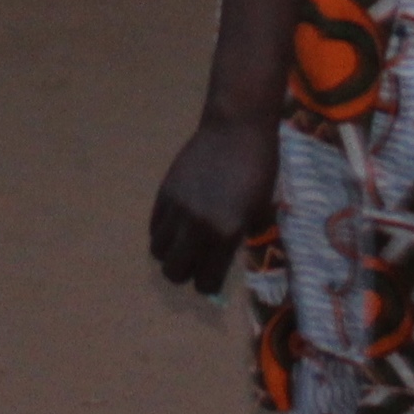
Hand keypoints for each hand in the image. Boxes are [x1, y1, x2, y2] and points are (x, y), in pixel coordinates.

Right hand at [149, 116, 279, 296]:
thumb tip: (224, 257)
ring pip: (158, 251)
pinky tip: (177, 223)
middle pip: (174, 272)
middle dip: (185, 273)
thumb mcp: (259, 210)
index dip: (209, 284)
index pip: (205, 282)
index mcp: (226, 234)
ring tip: (184, 241)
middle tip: (196, 262)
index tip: (213, 275)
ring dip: (171, 253)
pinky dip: (163, 232)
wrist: (237, 129)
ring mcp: (177, 209)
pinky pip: (154, 227)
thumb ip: (241, 237)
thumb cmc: (258, 168)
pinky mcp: (165, 192)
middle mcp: (197, 226)